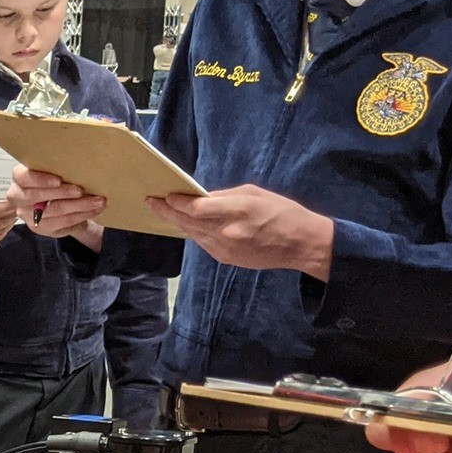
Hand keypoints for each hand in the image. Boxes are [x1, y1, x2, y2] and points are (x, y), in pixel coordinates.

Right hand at [6, 166, 104, 238]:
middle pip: (36, 196)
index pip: (23, 177)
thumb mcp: (55, 170)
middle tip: (81, 190)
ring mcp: (28, 215)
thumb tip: (79, 162)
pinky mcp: (41, 228)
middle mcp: (19, 197)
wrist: (61, 202)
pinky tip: (94, 210)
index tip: (58, 180)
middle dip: (62, 193)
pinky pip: (63, 223)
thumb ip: (58, 167)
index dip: (40, 179)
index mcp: (20, 178)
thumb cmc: (57, 181)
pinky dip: (82, 215)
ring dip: (79, 205)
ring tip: (97, 201)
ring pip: (53, 211)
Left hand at [148, 185, 333, 277]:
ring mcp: (226, 248)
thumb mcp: (255, 193)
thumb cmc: (281, 212)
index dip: (178, 202)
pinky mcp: (226, 259)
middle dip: (168, 211)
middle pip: (189, 221)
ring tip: (163, 211)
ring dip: (178, 222)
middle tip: (151, 201)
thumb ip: (225, 196)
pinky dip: (193, 233)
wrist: (300, 245)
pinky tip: (185, 224)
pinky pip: (203, 243)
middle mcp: (228, 232)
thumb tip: (201, 196)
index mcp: (238, 210)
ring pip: (193, 234)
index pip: (197, 207)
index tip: (164, 195)